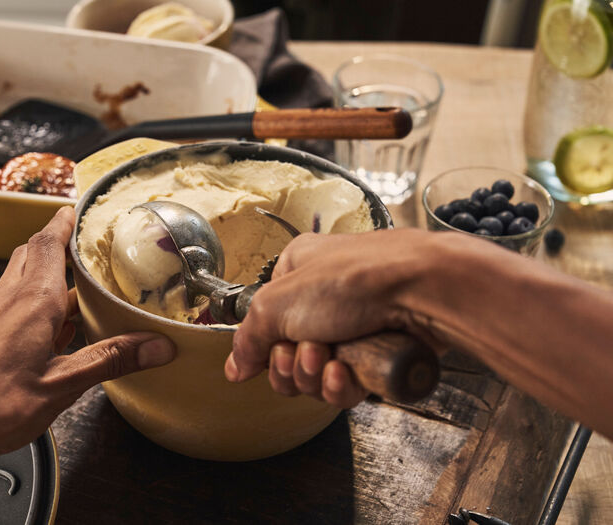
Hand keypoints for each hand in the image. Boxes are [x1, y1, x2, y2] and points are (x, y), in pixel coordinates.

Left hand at [0, 206, 175, 464]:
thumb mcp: (62, 386)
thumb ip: (110, 360)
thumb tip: (157, 345)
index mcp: (33, 301)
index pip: (50, 243)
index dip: (66, 222)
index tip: (82, 208)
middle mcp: (8, 298)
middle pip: (34, 252)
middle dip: (60, 241)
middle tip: (87, 242)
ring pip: (22, 276)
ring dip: (49, 271)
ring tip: (80, 285)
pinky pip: (12, 302)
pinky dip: (36, 300)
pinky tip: (54, 329)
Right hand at [226, 230, 444, 408]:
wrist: (423, 289)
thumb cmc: (354, 278)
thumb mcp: (277, 304)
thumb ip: (248, 340)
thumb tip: (234, 368)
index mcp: (297, 271)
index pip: (265, 322)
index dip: (265, 345)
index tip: (274, 348)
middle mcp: (324, 297)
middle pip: (287, 354)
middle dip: (292, 364)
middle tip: (305, 352)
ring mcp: (353, 325)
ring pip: (316, 374)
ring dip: (314, 375)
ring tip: (328, 361)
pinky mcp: (378, 352)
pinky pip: (347, 385)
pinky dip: (341, 386)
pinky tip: (346, 373)